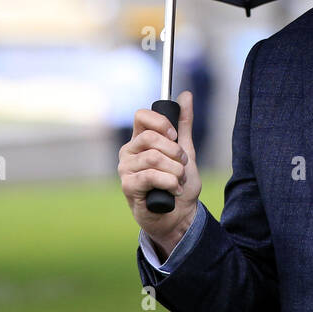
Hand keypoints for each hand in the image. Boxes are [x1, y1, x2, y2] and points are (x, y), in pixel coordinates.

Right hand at [118, 90, 200, 257]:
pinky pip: (151, 175)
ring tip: (179, 180)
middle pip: (151, 137)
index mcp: (141, 139)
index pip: (142, 116)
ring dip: (175, 170)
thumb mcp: (186, 151)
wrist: (180, 215)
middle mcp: (129, 151)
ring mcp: (126, 169)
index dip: (161, 123)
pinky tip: (174, 190)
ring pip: (154, 158)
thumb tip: (186, 95)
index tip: (175, 136)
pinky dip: (169, 182)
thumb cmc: (179, 184)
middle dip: (174, 151)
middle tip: (183, 164)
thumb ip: (184, 125)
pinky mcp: (128, 186)